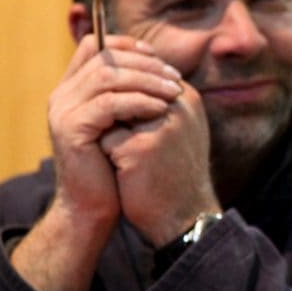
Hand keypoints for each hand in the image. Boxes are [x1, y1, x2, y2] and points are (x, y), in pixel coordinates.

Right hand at [11, 33, 184, 290]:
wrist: (94, 207)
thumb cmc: (114, 166)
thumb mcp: (124, 124)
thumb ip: (131, 95)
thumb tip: (163, 68)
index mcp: (73, 90)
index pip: (94, 46)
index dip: (126, 45)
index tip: (157, 55)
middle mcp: (63, 96)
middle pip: (104, 58)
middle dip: (145, 64)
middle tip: (175, 77)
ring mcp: (63, 111)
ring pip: (107, 77)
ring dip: (147, 80)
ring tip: (174, 91)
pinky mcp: (71, 129)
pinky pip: (109, 104)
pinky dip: (138, 102)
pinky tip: (161, 109)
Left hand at [99, 79, 220, 245]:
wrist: (184, 217)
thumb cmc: (174, 172)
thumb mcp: (176, 129)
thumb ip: (156, 101)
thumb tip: (118, 76)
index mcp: (186, 97)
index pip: (140, 74)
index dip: (121, 93)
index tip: (123, 121)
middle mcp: (178, 105)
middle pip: (122, 89)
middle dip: (112, 110)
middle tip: (117, 139)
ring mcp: (161, 125)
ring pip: (111, 112)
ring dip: (109, 131)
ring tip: (123, 156)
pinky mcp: (142, 148)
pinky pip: (105, 139)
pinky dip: (106, 154)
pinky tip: (122, 172)